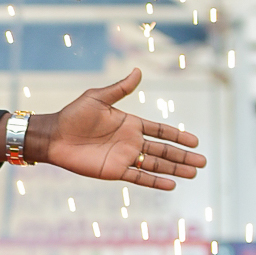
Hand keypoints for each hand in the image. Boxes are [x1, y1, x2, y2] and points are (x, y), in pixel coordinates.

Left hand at [2, 68, 205, 188]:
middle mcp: (130, 141)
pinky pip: (138, 177)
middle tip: (203, 162)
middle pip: (163, 150)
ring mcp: (123, 157)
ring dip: (174, 169)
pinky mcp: (113, 170)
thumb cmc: (72, 115)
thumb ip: (119, 89)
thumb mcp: (97, 98)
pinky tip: (171, 184)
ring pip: (155, 164)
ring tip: (194, 173)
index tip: (195, 141)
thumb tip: (138, 70)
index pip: (160, 131)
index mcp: (130, 123)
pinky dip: (154, 181)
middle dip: (183, 156)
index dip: (178, 136)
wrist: (52, 136)